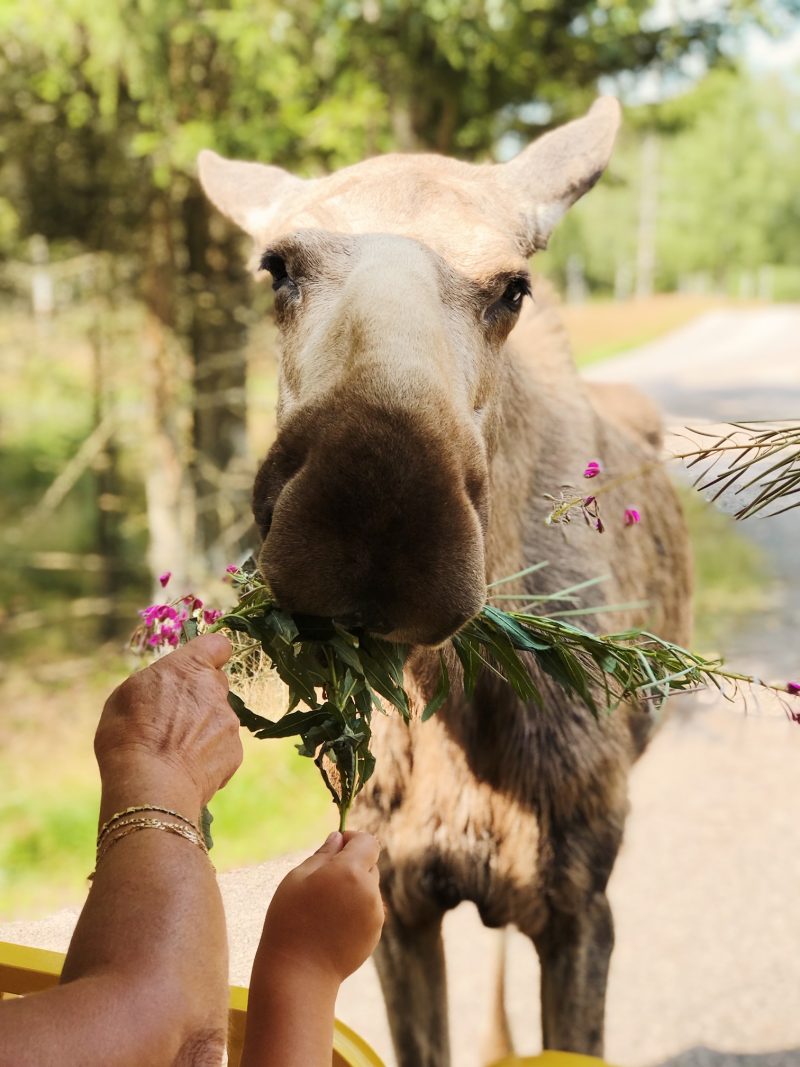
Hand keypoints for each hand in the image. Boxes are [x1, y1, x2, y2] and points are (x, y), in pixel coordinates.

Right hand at [94, 633, 241, 809]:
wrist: (150, 786)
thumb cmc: (128, 737)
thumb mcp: (126, 695)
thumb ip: (156, 680)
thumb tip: (166, 684)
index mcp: (188, 667)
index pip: (217, 645)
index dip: (209, 655)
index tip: (196, 667)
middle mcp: (215, 689)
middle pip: (215, 683)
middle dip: (199, 695)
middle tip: (173, 717)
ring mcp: (229, 721)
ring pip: (218, 718)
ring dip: (202, 728)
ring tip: (173, 750)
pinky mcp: (235, 752)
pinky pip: (222, 747)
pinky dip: (208, 755)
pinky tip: (184, 768)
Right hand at [258, 831, 383, 983]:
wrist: (298, 973)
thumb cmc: (290, 920)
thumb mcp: (298, 878)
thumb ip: (323, 854)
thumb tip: (339, 838)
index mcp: (352, 871)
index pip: (367, 841)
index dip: (352, 839)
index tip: (335, 847)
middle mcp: (370, 891)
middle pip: (369, 865)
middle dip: (351, 865)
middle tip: (321, 881)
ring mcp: (375, 915)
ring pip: (368, 889)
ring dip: (353, 888)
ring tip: (324, 907)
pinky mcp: (374, 934)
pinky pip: (368, 910)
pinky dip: (355, 910)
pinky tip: (331, 925)